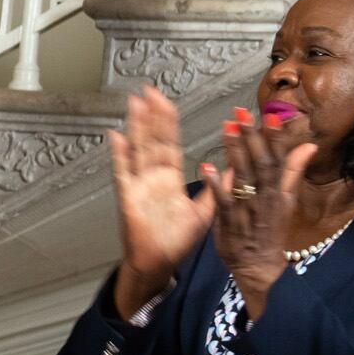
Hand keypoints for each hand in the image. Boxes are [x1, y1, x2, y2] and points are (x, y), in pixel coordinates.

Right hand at [107, 86, 214, 317]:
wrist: (159, 264)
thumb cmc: (176, 240)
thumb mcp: (205, 212)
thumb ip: (220, 188)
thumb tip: (237, 167)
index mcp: (170, 179)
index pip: (170, 144)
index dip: (167, 122)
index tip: (165, 101)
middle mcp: (153, 178)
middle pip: (152, 141)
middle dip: (151, 116)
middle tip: (149, 90)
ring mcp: (139, 186)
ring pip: (138, 150)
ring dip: (136, 127)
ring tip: (134, 103)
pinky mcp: (129, 198)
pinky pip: (124, 173)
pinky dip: (120, 156)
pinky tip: (116, 137)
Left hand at [205, 107, 319, 319]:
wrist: (259, 267)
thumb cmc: (271, 230)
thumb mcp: (288, 201)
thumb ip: (293, 172)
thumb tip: (308, 146)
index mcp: (280, 192)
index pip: (279, 161)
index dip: (275, 139)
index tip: (270, 117)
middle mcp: (265, 198)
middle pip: (260, 164)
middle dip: (251, 138)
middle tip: (241, 113)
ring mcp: (247, 210)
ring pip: (242, 178)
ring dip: (234, 152)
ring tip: (226, 128)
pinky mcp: (228, 222)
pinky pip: (222, 201)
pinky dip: (215, 184)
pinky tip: (206, 166)